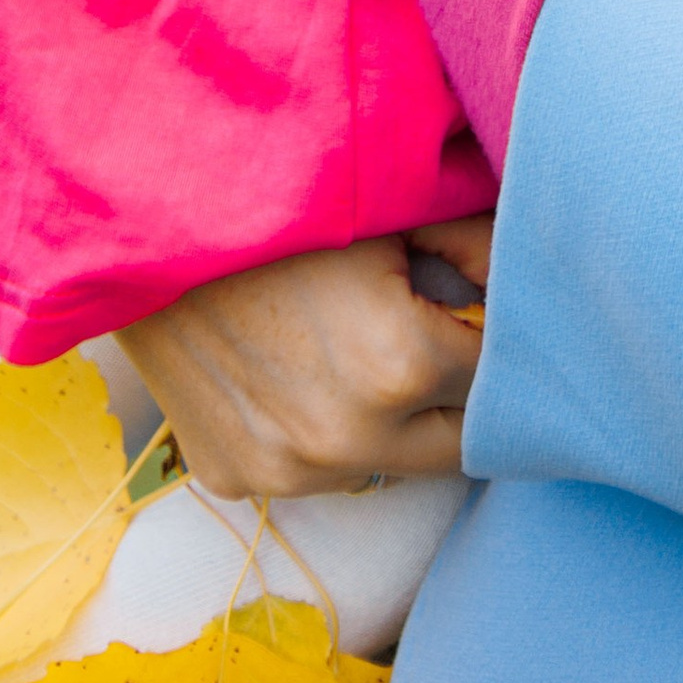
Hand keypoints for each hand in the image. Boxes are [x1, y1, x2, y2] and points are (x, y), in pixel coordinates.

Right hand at [118, 227, 490, 499]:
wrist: (142, 226)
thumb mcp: (391, 212)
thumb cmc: (276, 203)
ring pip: (383, 463)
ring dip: (390, 423)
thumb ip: (478, 247)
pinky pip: (309, 469)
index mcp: (401, 367)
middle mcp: (349, 441)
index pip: (500, 383)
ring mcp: (288, 471)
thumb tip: (541, 272)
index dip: (501, 344)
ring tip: (357, 345)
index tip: (494, 319)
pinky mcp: (237, 479)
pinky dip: (318, 432)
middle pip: (457, 446)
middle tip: (445, 340)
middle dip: (461, 398)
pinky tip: (294, 368)